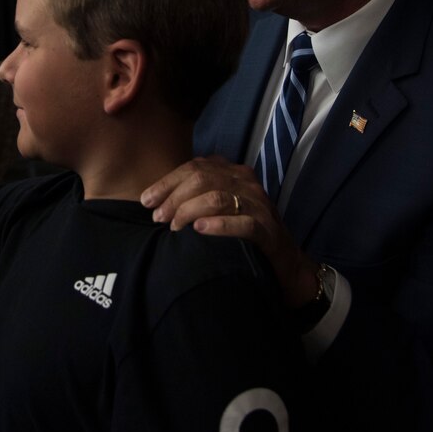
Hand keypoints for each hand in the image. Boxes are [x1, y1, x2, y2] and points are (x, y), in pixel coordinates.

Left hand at [140, 156, 318, 306]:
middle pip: (202, 179)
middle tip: (158, 218)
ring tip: (174, 227)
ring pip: (217, 198)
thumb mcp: (221, 208)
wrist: (286, 263)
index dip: (166, 183)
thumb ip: (195, 197)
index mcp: (233, 173)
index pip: (194, 168)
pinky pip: (242, 223)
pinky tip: (199, 230)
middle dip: (174, 198)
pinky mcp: (268, 230)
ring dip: (189, 211)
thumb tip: (156, 202)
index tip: (146, 201)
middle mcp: (247, 183)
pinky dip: (218, 225)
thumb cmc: (243, 234)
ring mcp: (259, 205)